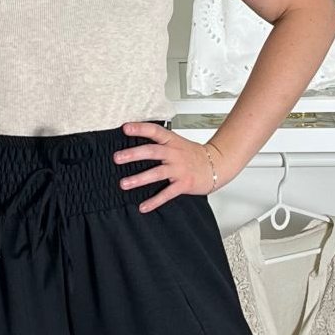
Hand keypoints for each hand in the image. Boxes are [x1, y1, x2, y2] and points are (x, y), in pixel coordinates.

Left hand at [112, 121, 230, 212]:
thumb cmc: (193, 155)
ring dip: (139, 179)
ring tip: (124, 184)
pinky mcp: (184, 184)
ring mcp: (179, 169)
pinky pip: (167, 194)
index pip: (155, 131)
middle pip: (152, 152)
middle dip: (133, 154)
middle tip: (117, 158)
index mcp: (172, 141)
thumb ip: (160, 143)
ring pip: (157, 173)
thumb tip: (135, 144)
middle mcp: (174, 153)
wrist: (216, 165)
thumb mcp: (177, 143)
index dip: (140, 128)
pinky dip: (154, 201)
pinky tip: (143, 206)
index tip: (125, 128)